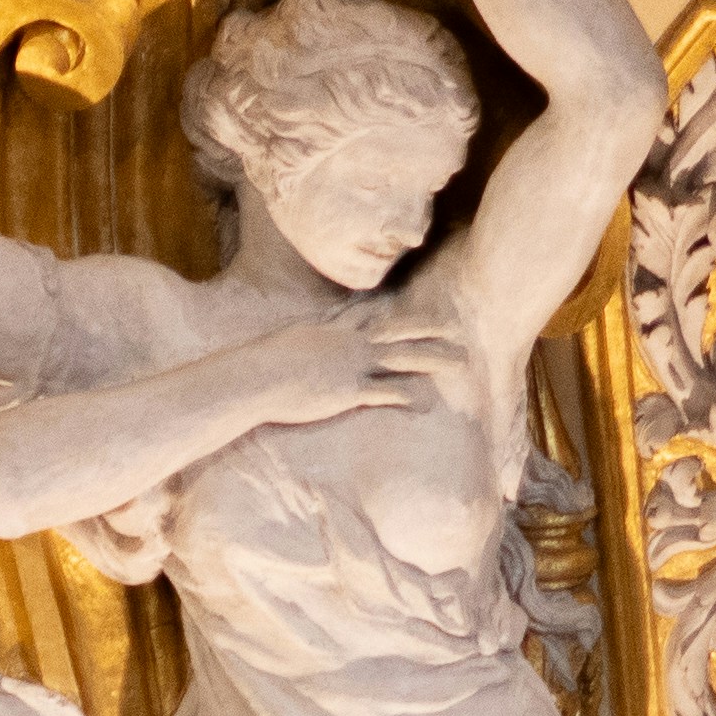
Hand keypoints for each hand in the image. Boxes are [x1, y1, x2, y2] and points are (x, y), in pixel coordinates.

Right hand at [227, 306, 460, 427]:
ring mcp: (352, 365)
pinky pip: (387, 391)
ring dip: (435, 357)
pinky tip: (427, 402)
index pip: (372, 317)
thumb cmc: (260, 365)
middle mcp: (350, 343)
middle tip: (456, 328)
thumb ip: (301, 342)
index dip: (397, 314)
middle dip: (429, 328)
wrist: (255, 377)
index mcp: (334, 331)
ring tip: (461, 361)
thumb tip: (298, 343)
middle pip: (398, 331)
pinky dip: (409, 395)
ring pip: (404, 357)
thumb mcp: (284, 344)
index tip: (420, 312)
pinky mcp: (349, 390)